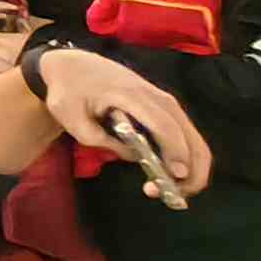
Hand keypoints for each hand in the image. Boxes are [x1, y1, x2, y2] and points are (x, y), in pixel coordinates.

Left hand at [31, 44, 215, 196]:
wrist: (71, 65)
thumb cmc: (68, 91)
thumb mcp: (71, 118)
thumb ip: (101, 140)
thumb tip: (133, 156)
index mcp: (131, 96)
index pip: (164, 126)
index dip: (175, 152)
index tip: (176, 177)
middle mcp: (156, 97)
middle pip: (188, 134)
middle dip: (191, 169)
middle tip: (175, 196)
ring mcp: (163, 101)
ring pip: (192, 136)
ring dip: (190, 166)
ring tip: (170, 189)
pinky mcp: (164, 107)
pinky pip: (183, 133)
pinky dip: (184, 156)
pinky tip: (169, 174)